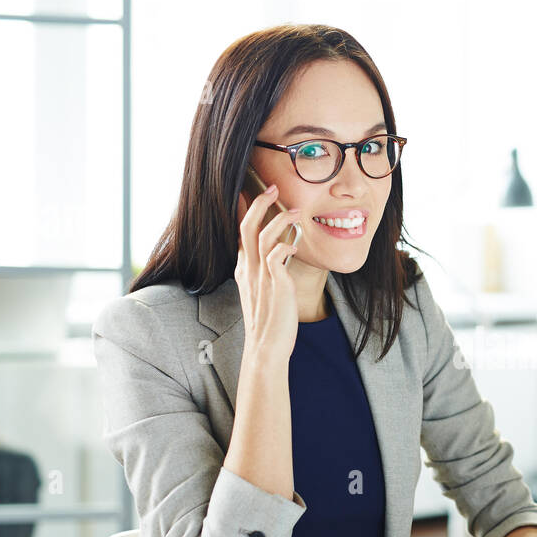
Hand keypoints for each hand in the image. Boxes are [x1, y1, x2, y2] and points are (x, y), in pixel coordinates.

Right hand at [234, 182, 302, 358]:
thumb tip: (280, 254)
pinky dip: (287, 245)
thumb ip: (268, 273)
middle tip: (273, 187)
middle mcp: (248, 270)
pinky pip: (277, 255)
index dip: (244, 210)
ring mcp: (260, 277)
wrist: (266, 349)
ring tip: (297, 210)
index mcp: (244, 270)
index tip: (251, 190)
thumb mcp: (264, 294)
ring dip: (280, 218)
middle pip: (246, 225)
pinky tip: (297, 245)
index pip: (240, 232)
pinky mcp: (275, 285)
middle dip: (258, 202)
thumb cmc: (270, 323)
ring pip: (262, 235)